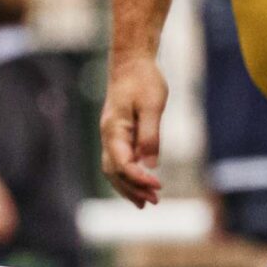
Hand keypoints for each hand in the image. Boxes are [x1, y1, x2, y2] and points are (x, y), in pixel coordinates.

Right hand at [98, 52, 167, 206]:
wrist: (131, 64)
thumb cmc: (143, 81)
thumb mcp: (152, 106)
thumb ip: (151, 135)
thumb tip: (150, 165)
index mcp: (114, 130)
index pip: (123, 164)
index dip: (139, 178)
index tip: (158, 185)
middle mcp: (108, 136)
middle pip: (114, 173)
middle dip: (132, 189)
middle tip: (154, 201)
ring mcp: (110, 137)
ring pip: (113, 171)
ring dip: (128, 187)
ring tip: (146, 202)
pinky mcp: (118, 136)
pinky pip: (118, 163)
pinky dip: (127, 178)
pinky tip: (139, 186)